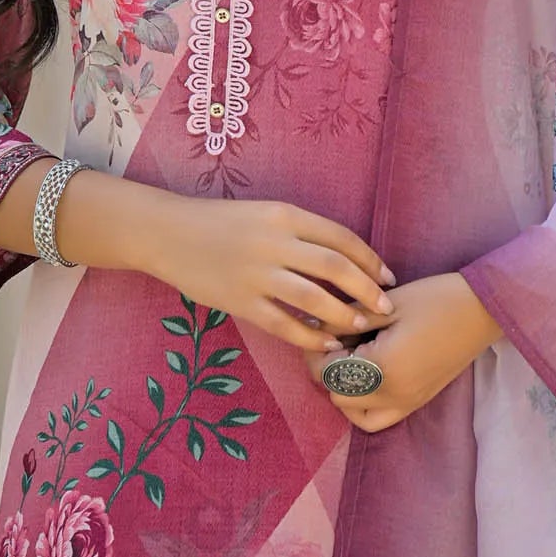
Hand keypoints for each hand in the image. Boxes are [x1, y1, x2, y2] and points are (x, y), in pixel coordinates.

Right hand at [148, 194, 397, 352]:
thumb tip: (344, 260)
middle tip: (386, 308)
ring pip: (313, 298)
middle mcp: (273, 242)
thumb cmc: (221, 223)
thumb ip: (300, 232)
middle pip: (335, 267)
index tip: (387, 277)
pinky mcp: (239, 301)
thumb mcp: (265, 214)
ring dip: (343, 315)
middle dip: (367, 290)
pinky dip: (310, 335)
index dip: (370, 260)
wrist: (168, 234)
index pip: (340, 238)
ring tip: (361, 326)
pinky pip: (282, 324)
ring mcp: (255, 273)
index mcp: (284, 215)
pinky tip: (326, 342)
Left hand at [303, 273, 502, 432]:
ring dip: (343, 389)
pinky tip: (366, 376)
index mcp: (383, 368)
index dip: (316, 350)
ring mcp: (407, 403)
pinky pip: (377, 419)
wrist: (481, 310)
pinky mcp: (416, 403)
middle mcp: (393, 395)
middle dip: (327, 368)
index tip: (321, 327)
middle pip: (336, 394)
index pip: (328, 372)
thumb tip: (313, 327)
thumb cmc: (435, 298)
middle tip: (336, 338)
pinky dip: (362, 405)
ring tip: (350, 358)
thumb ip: (345, 319)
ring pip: (353, 412)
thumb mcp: (385, 304)